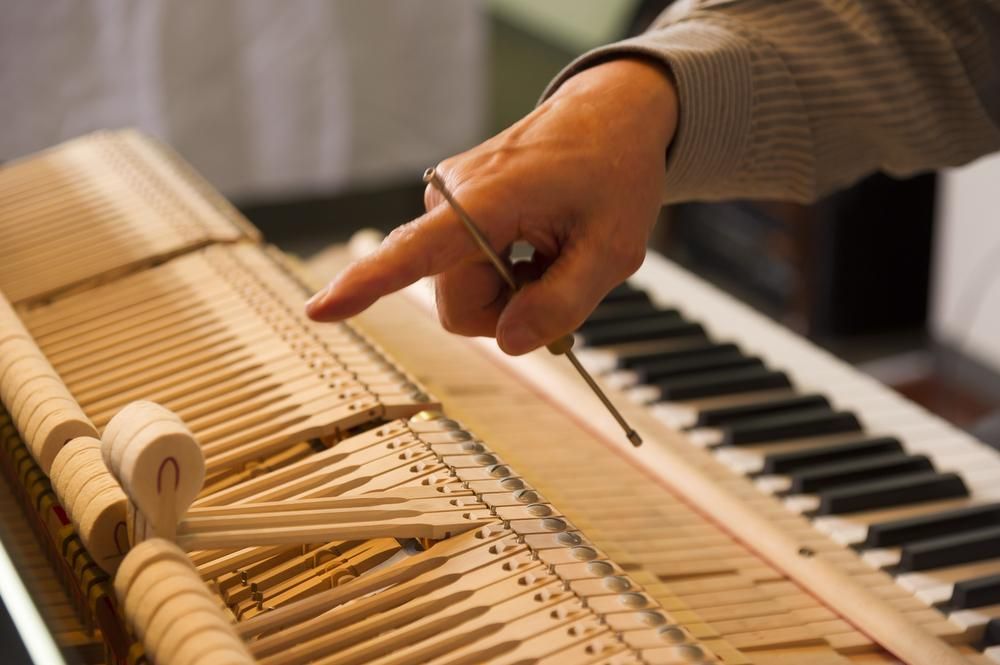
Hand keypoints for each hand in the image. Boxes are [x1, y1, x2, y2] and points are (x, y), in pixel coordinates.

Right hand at [306, 58, 677, 354]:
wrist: (608, 117)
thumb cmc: (614, 172)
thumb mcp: (612, 249)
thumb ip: (563, 304)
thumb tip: (509, 343)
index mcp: (493, 196)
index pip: (419, 250)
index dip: (368, 285)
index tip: (319, 309)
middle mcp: (453, 193)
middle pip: (456, 301)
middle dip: (506, 311)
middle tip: (558, 279)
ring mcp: (448, 198)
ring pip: (459, 290)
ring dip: (507, 291)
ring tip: (549, 252)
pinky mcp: (451, 206)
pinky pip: (463, 268)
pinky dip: (501, 272)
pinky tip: (532, 244)